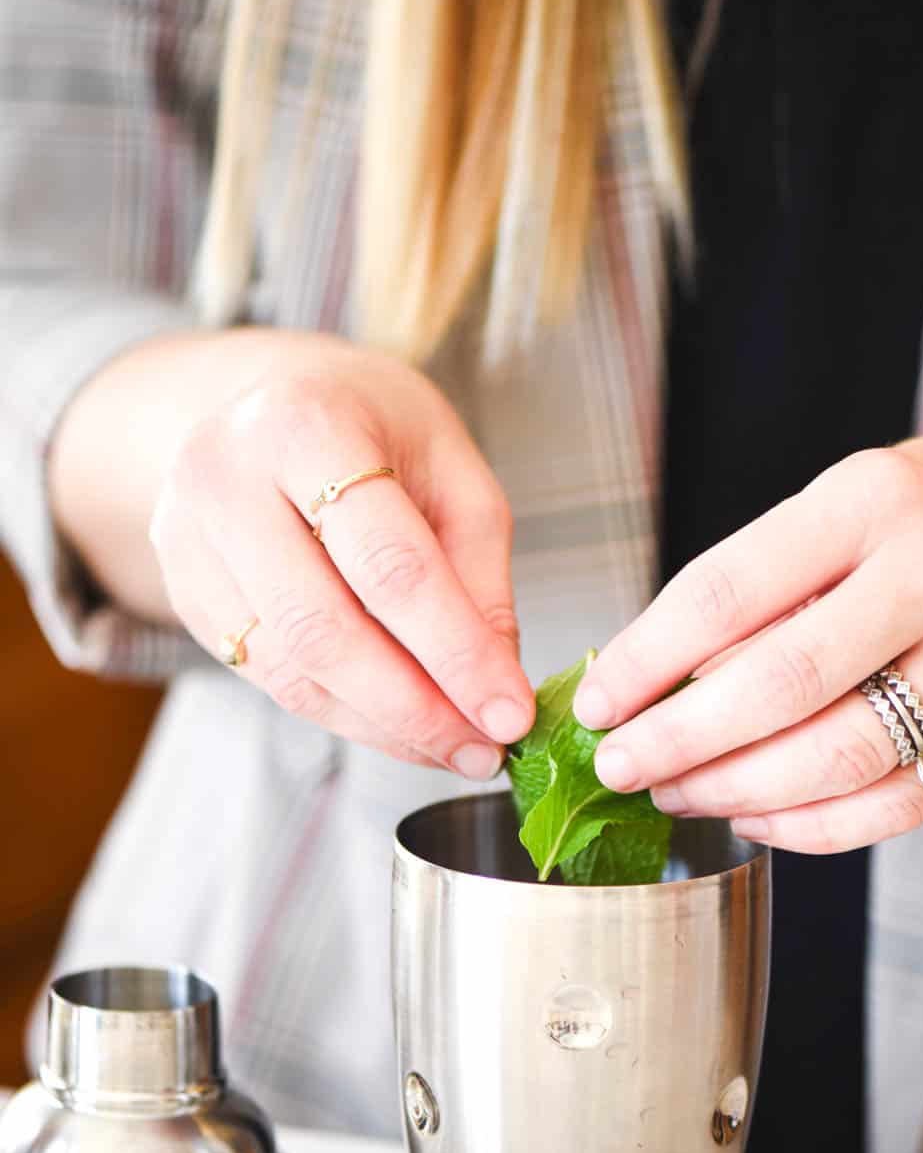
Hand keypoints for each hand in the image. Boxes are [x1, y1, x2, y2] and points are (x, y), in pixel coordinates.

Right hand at [150, 343, 533, 772]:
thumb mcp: (452, 468)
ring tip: (454, 746)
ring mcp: (188, 540)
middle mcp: (226, 478)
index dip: (456, 652)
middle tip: (483, 751)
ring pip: (292, 671)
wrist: (271, 401)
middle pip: (324, 630)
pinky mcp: (182, 592)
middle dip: (415, 708)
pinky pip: (270, 679)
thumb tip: (495, 689)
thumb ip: (479, 576)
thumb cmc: (375, 430)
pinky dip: (345, 715)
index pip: (389, 565)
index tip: (511, 714)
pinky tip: (401, 725)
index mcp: (305, 426)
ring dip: (383, 726)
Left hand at [574, 425, 922, 851]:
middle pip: (778, 685)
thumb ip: (770, 578)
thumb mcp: (857, 497)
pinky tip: (759, 815)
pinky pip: (897, 803)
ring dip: (735, 790)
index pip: (728, 590)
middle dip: (677, 740)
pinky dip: (813, 827)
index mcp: (874, 500)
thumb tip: (657, 675)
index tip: (597, 700)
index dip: (645, 659)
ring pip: (837, 758)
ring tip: (679, 790)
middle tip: (620, 764)